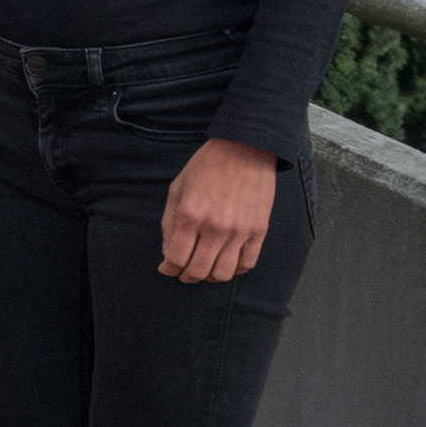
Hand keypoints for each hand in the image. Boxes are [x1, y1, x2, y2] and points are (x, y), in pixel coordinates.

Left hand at [160, 137, 276, 282]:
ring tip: (205, 271)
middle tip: (183, 273)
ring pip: (224, 273)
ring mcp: (239, 231)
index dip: (168, 269)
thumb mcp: (177, 188)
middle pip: (199, 271)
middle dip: (187, 277)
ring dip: (211, 277)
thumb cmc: (206, 166)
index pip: (176, 258)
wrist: (245, 149)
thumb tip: (168, 252)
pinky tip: (227, 263)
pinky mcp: (259, 231)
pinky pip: (248, 263)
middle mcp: (214, 228)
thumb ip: (169, 222)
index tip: (166, 269)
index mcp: (189, 216)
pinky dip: (236, 270)